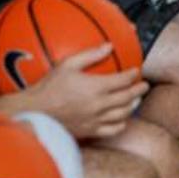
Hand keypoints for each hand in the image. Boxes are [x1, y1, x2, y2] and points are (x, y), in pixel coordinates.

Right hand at [27, 44, 147, 139]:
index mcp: (95, 88)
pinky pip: (112, 130)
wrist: (34, 113)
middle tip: (144, 85)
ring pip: (123, 114)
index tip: (136, 70)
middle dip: (139, 90)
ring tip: (136, 100)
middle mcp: (99, 105)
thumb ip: (90, 55)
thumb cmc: (47, 88)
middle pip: (127, 98)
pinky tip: (122, 120)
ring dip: (132, 106)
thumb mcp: (67, 65)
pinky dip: (121, 124)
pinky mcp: (90, 131)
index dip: (133, 74)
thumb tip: (109, 46)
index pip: (123, 81)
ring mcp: (96, 120)